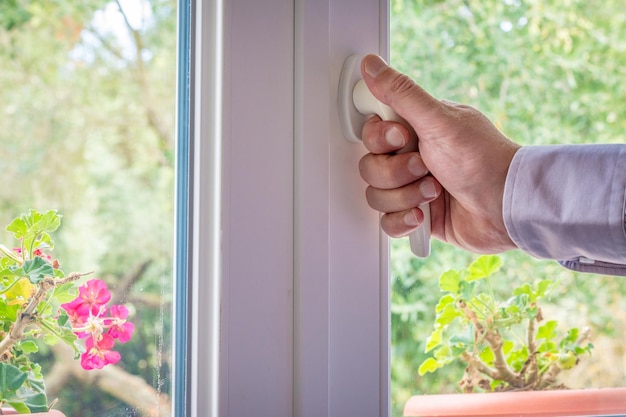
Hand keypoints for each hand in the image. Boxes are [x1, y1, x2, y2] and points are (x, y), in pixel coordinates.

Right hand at [358, 54, 519, 253]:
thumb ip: (402, 93)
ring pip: (376, 195)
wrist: (508, 207)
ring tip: (434, 192)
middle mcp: (411, 157)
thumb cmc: (483, 160)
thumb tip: (372, 65)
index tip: (402, 137)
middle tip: (424, 167)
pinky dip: (403, 222)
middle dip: (395, 172)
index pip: (371, 131)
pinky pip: (387, 222)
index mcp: (415, 129)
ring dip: (405, 197)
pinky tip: (423, 216)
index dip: (379, 138)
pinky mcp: (417, 217)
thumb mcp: (439, 120)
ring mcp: (412, 188)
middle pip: (369, 166)